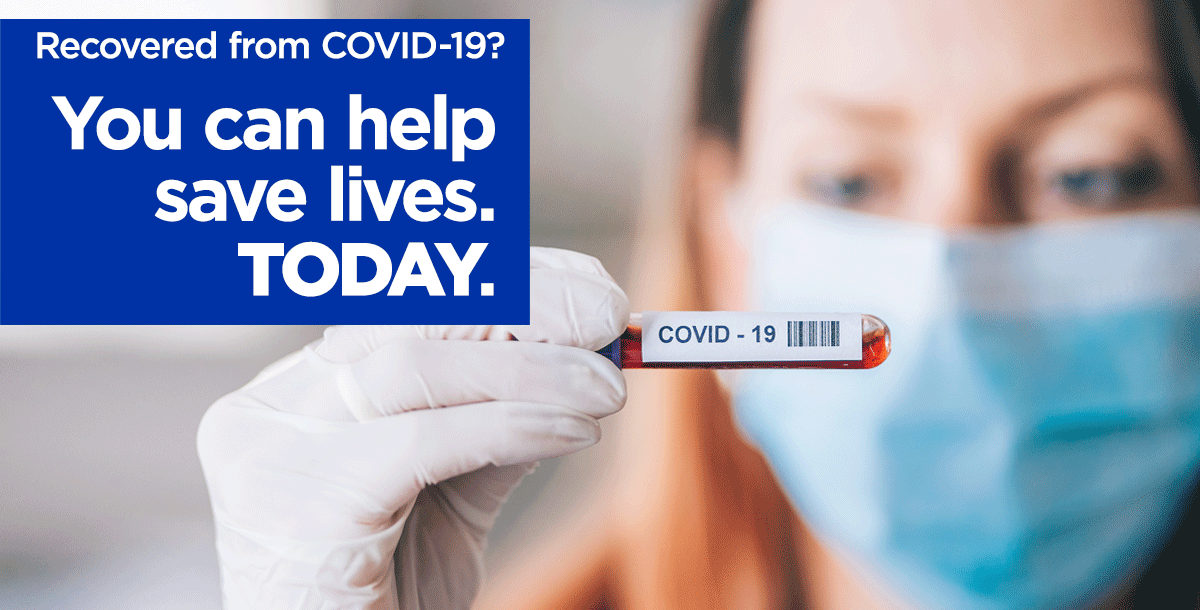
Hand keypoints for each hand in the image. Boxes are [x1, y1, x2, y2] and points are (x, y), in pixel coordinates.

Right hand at [197, 247, 628, 609]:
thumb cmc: (386, 593)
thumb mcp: (452, 495)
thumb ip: (498, 424)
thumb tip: (586, 358)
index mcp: (296, 393)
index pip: (403, 307)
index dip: (503, 283)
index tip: (588, 286)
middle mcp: (267, 410)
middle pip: (404, 322)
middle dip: (521, 308)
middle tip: (608, 317)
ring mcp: (270, 456)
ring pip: (411, 369)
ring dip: (528, 368)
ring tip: (606, 387)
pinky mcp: (300, 508)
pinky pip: (425, 443)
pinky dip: (512, 426)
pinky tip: (574, 431)